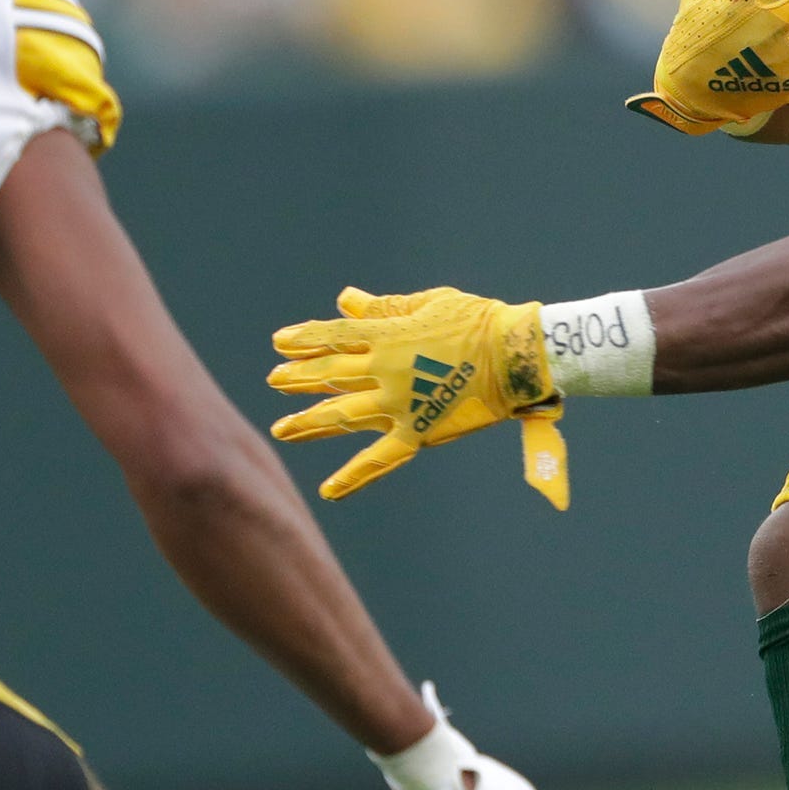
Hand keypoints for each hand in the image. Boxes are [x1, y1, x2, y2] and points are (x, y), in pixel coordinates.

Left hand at [270, 286, 567, 504]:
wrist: (515, 355)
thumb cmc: (478, 321)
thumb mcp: (428, 304)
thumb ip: (384, 308)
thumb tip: (347, 299)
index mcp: (387, 335)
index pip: (333, 337)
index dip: (304, 339)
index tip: (279, 342)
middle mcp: (384, 371)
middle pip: (330, 375)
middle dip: (298, 377)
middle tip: (274, 380)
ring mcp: (398, 404)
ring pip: (342, 415)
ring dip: (309, 422)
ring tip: (282, 429)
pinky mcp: (418, 431)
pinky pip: (380, 458)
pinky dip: (354, 476)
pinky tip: (328, 490)